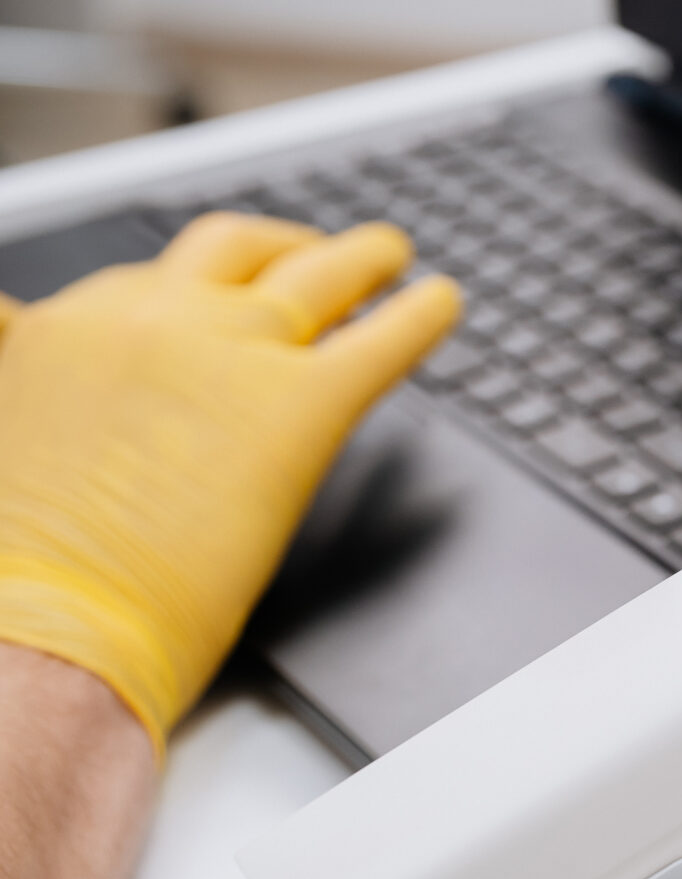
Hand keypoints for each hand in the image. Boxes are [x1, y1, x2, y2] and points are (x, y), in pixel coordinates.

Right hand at [0, 214, 460, 749]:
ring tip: (387, 255)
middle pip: (234, 249)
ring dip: (361, 258)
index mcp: (72, 330)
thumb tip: (15, 328)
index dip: (196, 292)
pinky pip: (381, 341)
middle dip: (279, 247)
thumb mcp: (4, 430)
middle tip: (312, 256)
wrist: (41, 631)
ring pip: (317, 273)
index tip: (218, 299)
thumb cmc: (18, 573)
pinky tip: (442, 305)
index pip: (152, 283)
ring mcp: (233, 353)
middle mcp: (155, 320)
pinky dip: (421, 316)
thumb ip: (24, 374)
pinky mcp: (301, 407)